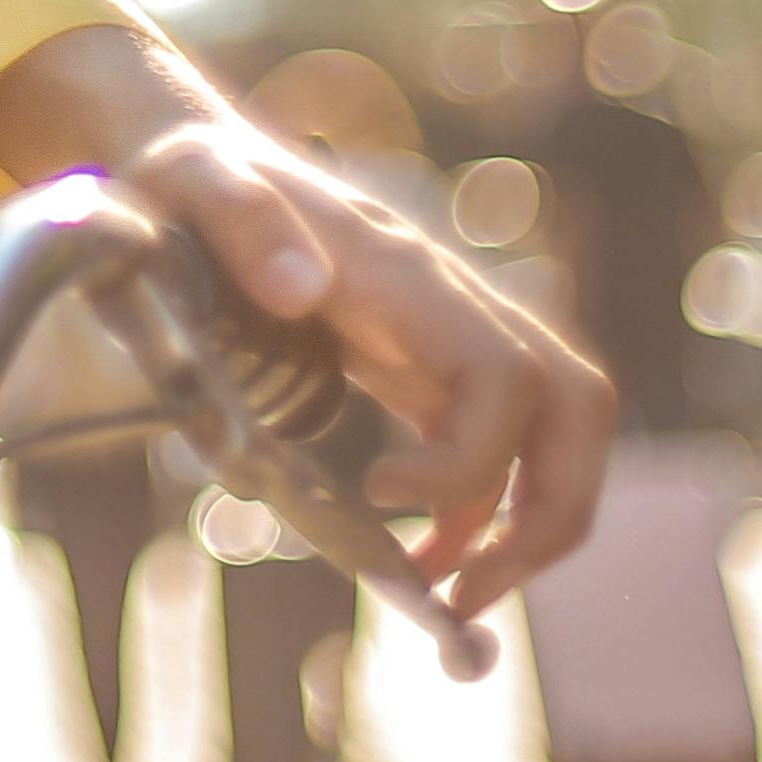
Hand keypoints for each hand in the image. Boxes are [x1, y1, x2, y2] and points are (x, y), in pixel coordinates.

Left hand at [0, 27, 615, 618]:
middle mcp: (448, 303)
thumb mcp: (190, 181)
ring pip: (556, 432)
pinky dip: (477, 520)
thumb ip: (241, 220)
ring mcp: (448, 338)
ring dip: (526, 529)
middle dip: (549, 511)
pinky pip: (496, 452)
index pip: (501, 369)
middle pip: (574, 403)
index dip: (468, 453)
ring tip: (448, 601)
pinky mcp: (428, 371)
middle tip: (467, 592)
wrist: (194, 160)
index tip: (378, 491)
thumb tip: (301, 288)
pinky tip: (420, 564)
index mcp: (401, 270)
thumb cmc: (188, 175)